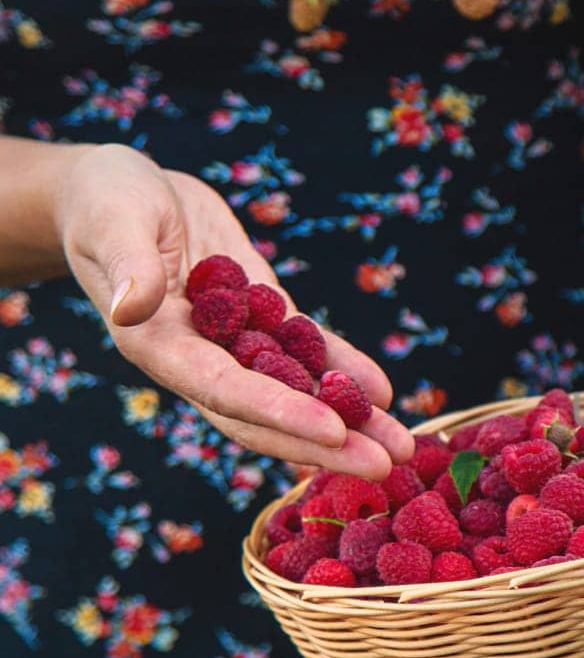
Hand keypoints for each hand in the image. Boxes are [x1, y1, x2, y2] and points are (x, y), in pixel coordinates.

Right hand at [55, 144, 412, 479]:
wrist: (120, 191)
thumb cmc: (106, 200)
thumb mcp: (112, 222)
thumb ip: (128, 265)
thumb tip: (133, 307)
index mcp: (156, 345)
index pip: (224, 390)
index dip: (279, 413)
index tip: (333, 431)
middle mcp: (198, 358)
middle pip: (267, 414)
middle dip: (327, 442)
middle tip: (387, 466)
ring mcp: (234, 342)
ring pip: (296, 392)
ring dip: (350, 422)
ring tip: (403, 447)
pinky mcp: (262, 317)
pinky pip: (308, 353)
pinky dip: (346, 372)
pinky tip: (385, 394)